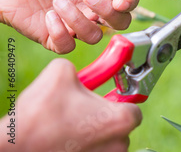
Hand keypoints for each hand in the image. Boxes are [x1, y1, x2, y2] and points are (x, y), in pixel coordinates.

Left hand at [0, 0, 138, 52]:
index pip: (128, 2)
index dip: (129, 4)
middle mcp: (91, 9)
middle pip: (119, 23)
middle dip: (108, 13)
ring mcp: (74, 25)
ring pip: (94, 36)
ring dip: (78, 19)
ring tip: (57, 2)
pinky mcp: (55, 39)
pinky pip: (69, 46)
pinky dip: (60, 32)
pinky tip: (48, 16)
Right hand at [0, 59, 141, 151]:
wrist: (14, 147)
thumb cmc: (41, 113)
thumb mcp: (62, 72)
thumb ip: (83, 67)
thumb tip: (82, 70)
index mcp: (121, 119)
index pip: (134, 107)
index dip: (121, 98)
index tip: (111, 94)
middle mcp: (119, 144)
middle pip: (121, 126)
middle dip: (105, 116)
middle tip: (85, 109)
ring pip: (107, 141)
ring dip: (94, 132)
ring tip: (71, 124)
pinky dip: (84, 146)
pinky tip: (66, 138)